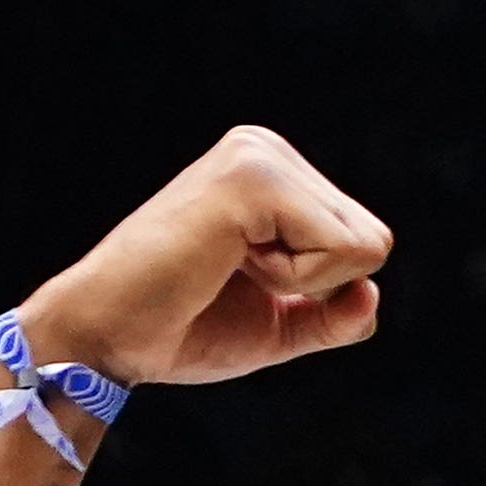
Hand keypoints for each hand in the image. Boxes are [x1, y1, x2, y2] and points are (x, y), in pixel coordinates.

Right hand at [16, 126, 390, 388]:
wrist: (111, 336)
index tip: (244, 280)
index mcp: (275, 172)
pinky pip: (338, 251)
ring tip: (226, 265)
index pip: (366, 244)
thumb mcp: (283, 324)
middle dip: (316, 285)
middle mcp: (266, 149)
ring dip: (300, 281)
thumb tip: (371, 292)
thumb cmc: (184, 328)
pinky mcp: (251, 178)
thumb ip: (337, 314)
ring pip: (364, 246)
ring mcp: (257, 155)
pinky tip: (226, 261)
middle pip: (373, 241)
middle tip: (233, 276)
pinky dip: (291, 278)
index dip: (320, 289)